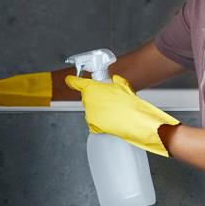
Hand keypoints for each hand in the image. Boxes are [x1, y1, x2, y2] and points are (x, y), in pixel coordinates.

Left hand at [63, 74, 179, 156]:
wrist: (135, 120)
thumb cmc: (129, 102)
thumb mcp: (123, 85)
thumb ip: (115, 81)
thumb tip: (115, 80)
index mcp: (91, 88)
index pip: (76, 82)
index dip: (72, 80)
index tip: (69, 80)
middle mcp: (87, 100)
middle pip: (87, 98)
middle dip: (96, 99)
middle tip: (110, 101)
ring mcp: (89, 114)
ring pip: (92, 111)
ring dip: (100, 111)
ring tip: (114, 112)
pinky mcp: (92, 125)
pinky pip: (94, 123)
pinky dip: (101, 123)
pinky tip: (112, 121)